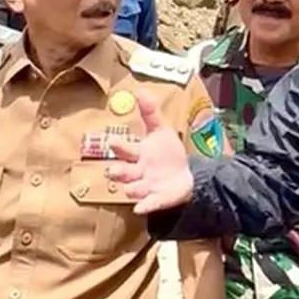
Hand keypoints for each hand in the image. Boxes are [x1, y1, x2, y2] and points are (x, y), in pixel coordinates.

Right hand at [108, 92, 195, 214]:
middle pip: (122, 172)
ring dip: (132, 188)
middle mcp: (137, 172)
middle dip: (117, 171)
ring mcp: (146, 187)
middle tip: (113, 170)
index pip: (124, 149)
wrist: (185, 175)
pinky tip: (141, 208)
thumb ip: (151, 113)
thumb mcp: (161, 131)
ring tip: (132, 187)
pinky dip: (145, 206)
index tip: (113, 141)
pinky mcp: (156, 200)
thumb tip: (140, 90)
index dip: (119, 146)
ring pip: (133, 189)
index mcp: (137, 154)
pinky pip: (148, 205)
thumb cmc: (167, 152)